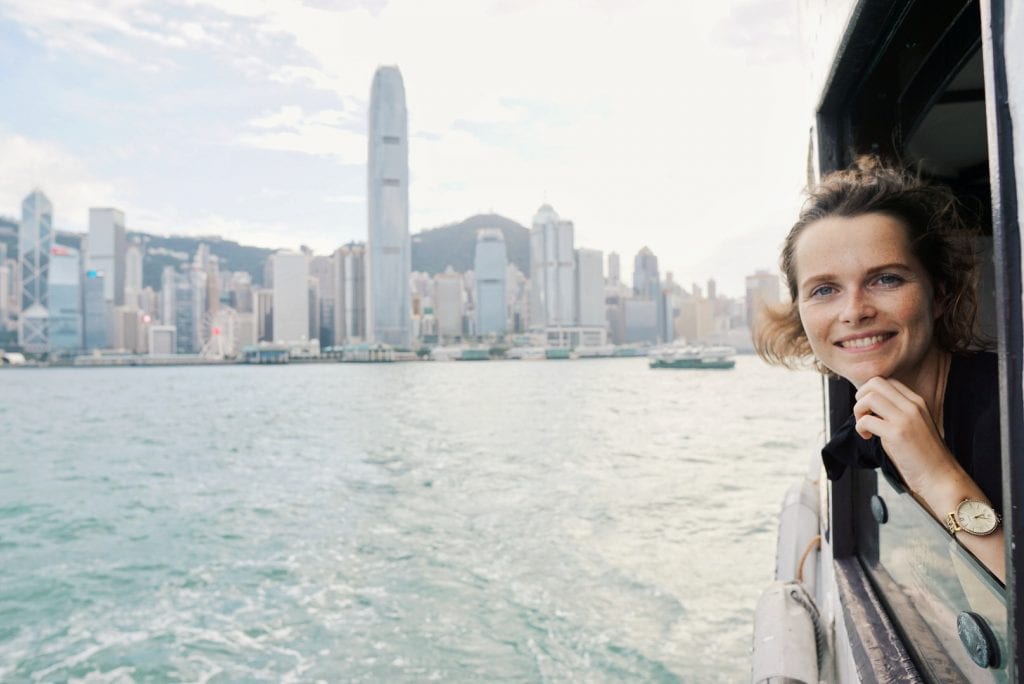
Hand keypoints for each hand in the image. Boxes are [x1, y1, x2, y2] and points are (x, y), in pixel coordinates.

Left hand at [852, 376, 960, 495]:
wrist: (940, 477)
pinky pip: (866, 420)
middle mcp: (912, 406)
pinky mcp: (897, 433)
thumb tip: (867, 408)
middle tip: (863, 415)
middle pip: (875, 383)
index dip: (871, 392)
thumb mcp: (910, 426)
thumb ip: (892, 413)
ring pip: (869, 397)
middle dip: (861, 396)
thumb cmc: (922, 456)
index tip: (870, 410)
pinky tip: (868, 438)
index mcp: (917, 402)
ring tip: (865, 427)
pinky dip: (860, 428)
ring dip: (858, 411)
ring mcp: (906, 418)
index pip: (887, 381)